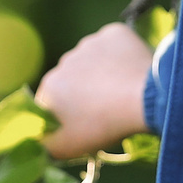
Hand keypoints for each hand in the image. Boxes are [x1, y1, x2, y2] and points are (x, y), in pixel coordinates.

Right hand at [32, 22, 153, 158]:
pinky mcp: (114, 33)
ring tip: (123, 92)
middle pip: (72, 80)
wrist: (145, 97)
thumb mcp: (67, 148)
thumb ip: (44, 145)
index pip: (53, 103)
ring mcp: (90, 43)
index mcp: (50, 85)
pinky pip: (113, 46)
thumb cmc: (104, 125)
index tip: (87, 125)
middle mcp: (65, 60)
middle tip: (108, 109)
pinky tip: (131, 72)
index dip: (68, 116)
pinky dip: (120, 57)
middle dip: (85, 93)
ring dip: (102, 73)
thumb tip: (37, 140)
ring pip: (93, 61)